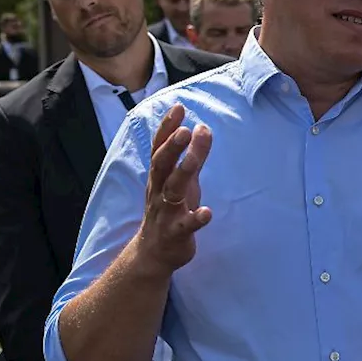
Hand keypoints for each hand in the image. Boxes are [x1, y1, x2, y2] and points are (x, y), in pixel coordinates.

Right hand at [137, 105, 212, 275]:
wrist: (154, 252)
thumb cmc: (170, 209)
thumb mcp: (181, 180)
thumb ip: (191, 156)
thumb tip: (202, 127)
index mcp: (159, 177)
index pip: (159, 148)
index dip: (167, 128)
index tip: (178, 107)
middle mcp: (159, 191)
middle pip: (162, 166)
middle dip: (171, 147)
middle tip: (184, 130)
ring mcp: (166, 213)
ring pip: (172, 191)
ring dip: (182, 174)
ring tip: (193, 159)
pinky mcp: (176, 234)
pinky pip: (186, 226)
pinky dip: (196, 218)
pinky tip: (207, 212)